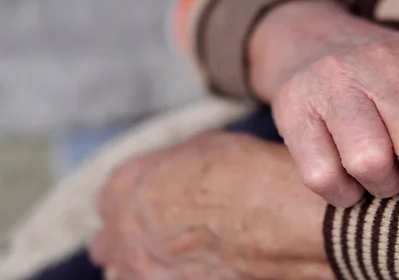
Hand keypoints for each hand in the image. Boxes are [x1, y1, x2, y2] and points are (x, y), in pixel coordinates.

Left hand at [90, 132, 331, 279]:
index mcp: (126, 187)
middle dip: (126, 238)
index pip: (108, 200)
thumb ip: (173, 165)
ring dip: (138, 264)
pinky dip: (163, 277)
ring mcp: (145, 270)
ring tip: (169, 256)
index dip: (129, 200)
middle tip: (157, 233)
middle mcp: (124, 232)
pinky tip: (188, 268)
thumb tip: (174, 172)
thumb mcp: (204, 147)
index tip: (148, 202)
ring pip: (122, 273)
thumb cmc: (246, 174)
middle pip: (106, 243)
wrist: (277, 217)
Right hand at [249, 0, 398, 205]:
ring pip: (371, 164)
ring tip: (382, 177)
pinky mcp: (294, 109)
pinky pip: (324, 176)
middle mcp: (385, 63)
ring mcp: (334, 84)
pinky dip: (343, 194)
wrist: (314, 44)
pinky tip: (349, 180)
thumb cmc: (392, 71)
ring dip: (382, 188)